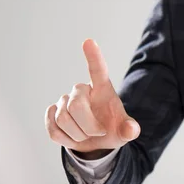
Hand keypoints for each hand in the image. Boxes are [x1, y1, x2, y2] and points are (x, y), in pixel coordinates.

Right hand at [45, 39, 139, 155]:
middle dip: (88, 126)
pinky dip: (66, 139)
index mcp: (102, 89)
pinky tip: (74, 136)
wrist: (96, 142)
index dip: (93, 57)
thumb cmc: (112, 130)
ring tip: (87, 134)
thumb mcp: (125, 132)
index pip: (98, 70)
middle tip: (99, 132)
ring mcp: (64, 101)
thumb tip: (131, 130)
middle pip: (76, 106)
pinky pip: (53, 130)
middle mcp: (81, 91)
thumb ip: (130, 130)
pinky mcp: (51, 114)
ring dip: (78, 135)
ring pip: (63, 120)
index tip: (89, 42)